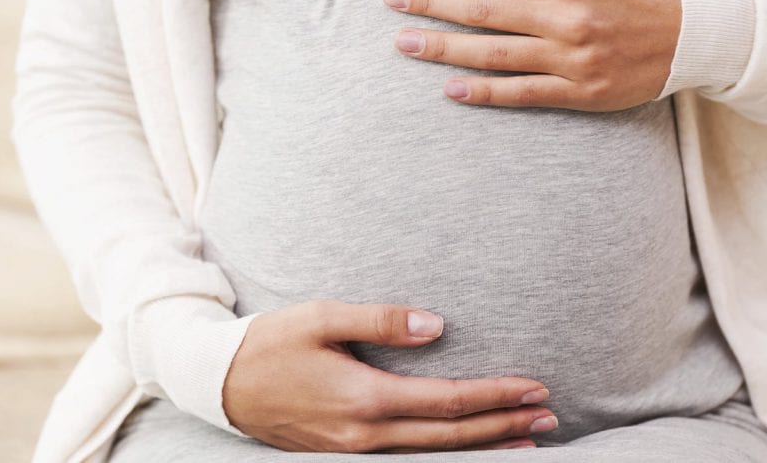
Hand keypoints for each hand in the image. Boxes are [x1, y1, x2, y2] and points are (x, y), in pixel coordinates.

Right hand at [222, 299, 555, 452]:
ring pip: (433, 455)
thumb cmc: (270, 343)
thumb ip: (382, 320)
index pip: (448, 401)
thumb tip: (439, 326)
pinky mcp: (344, 452)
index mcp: (364, 398)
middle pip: (451, 437)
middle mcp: (364, 434)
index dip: (496, 396)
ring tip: (526, 440)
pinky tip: (466, 447)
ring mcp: (354, 450)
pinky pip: (409, 458)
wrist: (217, 383)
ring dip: (483, 446)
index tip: (534, 387)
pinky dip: (447, 453)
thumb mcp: (322, 317)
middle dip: (504, 427)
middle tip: (549, 418)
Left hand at [383, 0, 681, 111]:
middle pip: (482, 10)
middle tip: (390, 0)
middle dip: (430, 3)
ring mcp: (570, 59)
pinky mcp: (580, 93)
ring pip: (494, 54)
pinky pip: (523, 95)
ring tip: (405, 44)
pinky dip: (485, 94)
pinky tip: (450, 90)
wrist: (696, 32)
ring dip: (444, 49)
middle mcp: (564, 18)